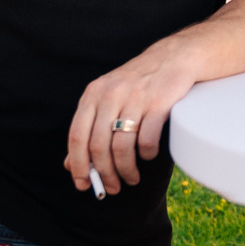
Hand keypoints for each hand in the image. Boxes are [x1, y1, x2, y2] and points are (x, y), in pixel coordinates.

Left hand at [64, 38, 204, 195]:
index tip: (82, 184)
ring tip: (131, 178)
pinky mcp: (159, 103)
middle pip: (98, 146)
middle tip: (112, 187)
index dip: (78, 165)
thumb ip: (88, 128)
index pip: (77, 136)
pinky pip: (146, 140)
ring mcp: (135, 98)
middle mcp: (111, 94)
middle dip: (104, 174)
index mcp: (93, 94)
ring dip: (125, 170)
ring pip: (121, 148)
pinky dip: (146, 155)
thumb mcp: (107, 98)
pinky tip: (148, 156)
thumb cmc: (138, 83)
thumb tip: (70, 164)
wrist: (174, 57)